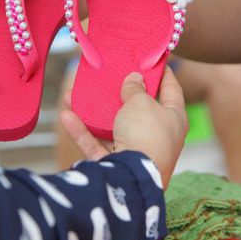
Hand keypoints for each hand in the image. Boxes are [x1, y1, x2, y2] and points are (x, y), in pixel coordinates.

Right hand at [59, 67, 187, 188]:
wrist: (132, 179)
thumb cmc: (145, 134)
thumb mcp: (141, 102)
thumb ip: (135, 88)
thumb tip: (135, 79)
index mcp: (174, 118)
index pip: (172, 90)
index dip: (163, 73)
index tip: (154, 60)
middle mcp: (158, 135)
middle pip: (139, 110)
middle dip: (121, 94)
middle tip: (111, 76)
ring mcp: (137, 151)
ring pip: (113, 127)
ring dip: (94, 112)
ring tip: (76, 94)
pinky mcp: (117, 165)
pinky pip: (98, 144)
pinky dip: (83, 131)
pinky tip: (66, 115)